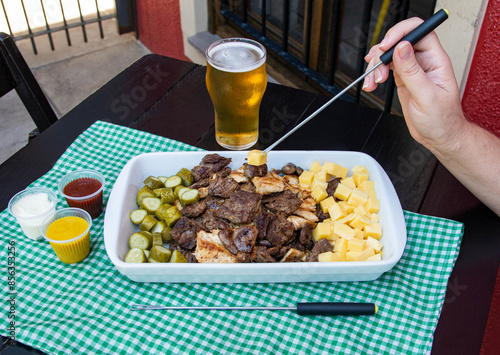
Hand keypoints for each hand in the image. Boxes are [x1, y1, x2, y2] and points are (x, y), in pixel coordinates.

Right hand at [362, 18, 468, 152]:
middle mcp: (424, 62)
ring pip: (389, 54)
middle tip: (377, 71)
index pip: (419, 33)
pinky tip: (372, 82)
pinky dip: (375, 73)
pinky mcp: (403, 79)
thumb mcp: (427, 96)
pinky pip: (386, 67)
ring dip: (376, 65)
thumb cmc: (442, 120)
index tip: (386, 46)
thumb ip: (413, 72)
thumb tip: (402, 48)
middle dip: (383, 54)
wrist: (439, 136)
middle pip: (399, 42)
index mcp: (436, 61)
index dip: (401, 34)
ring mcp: (412, 70)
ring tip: (372, 81)